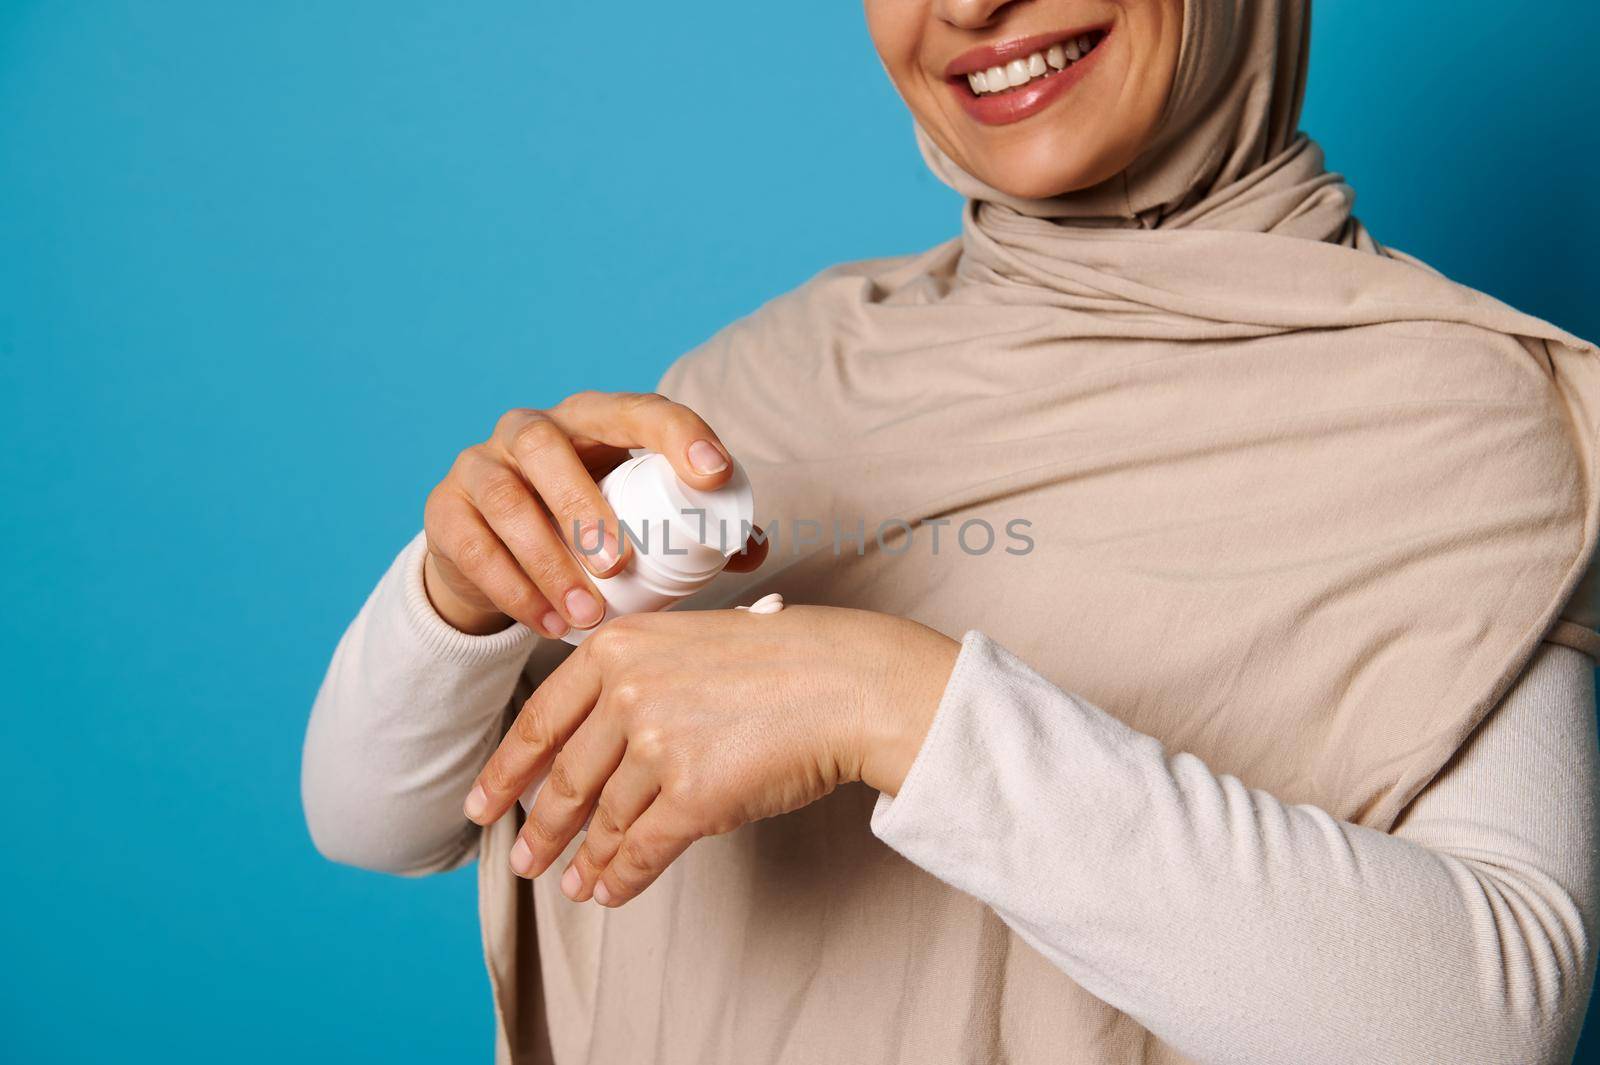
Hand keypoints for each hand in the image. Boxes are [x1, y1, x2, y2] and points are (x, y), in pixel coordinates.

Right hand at [422, 392, 766, 637]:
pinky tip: (549, 623)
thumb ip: (693, 529)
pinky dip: (513, 590)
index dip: (677, 434)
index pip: (637, 410)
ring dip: (548, 561)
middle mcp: (530, 430)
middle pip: (549, 447)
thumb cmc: (586, 525)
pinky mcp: (446, 511)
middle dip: (586, 505)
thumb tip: (753, 548)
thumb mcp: (636, 517)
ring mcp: (481, 466)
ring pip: (507, 501)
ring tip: (588, 614)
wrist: (495, 552)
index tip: (714, 474)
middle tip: (621, 564)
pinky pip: (473, 546)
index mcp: (592, 421)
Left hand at [461, 606, 959, 905]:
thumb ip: (633, 680)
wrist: (845, 681)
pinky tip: (611, 891)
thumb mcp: (688, 644)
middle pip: (564, 777)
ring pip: (604, 820)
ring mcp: (657, 744)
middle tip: (523, 856)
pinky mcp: (693, 794)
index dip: (504, 770)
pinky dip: (623, 877)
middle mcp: (627, 693)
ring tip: (573, 883)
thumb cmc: (781, 660)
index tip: (482, 803)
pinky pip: (643, 850)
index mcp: (618, 649)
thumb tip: (591, 744)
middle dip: (539, 827)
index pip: (541, 720)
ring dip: (584, 860)